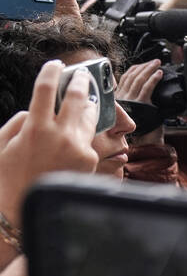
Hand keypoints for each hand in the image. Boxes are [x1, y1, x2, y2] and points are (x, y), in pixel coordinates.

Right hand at [0, 61, 98, 228]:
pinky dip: (83, 132)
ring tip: (87, 99)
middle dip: (82, 83)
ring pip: (89, 117)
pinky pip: (88, 139)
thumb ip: (19, 123)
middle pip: (78, 98)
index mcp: (36, 128)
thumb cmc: (8, 178)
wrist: (26, 210)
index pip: (46, 89)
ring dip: (88, 105)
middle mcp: (61, 135)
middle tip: (82, 75)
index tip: (56, 65)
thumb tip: (36, 111)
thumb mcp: (2, 146)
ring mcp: (79, 147)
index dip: (51, 72)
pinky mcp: (89, 160)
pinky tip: (79, 130)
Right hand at [115, 60, 164, 144]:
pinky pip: (147, 88)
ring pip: (139, 80)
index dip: (136, 69)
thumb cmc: (143, 126)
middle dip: (144, 66)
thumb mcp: (134, 108)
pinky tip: (159, 74)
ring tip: (157, 64)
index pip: (125, 78)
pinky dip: (153, 79)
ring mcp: (131, 101)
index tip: (144, 64)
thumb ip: (133, 97)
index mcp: (120, 98)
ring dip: (149, 69)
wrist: (145, 139)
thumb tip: (140, 85)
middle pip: (132, 76)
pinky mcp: (141, 104)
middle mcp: (123, 98)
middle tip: (154, 61)